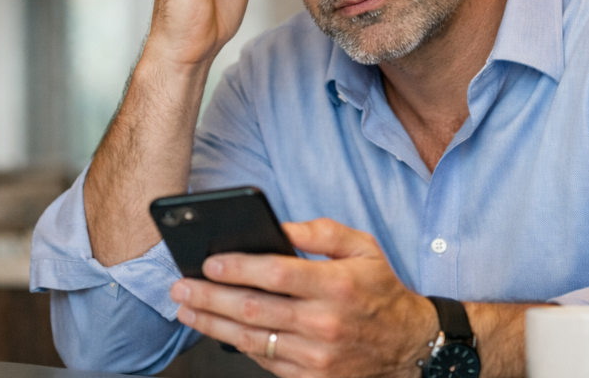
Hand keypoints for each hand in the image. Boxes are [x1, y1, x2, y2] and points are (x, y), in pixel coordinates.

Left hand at [170, 218, 438, 377]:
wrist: (408, 345)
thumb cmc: (380, 292)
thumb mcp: (363, 248)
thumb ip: (321, 232)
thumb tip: (278, 227)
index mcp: (337, 285)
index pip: (276, 274)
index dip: (238, 267)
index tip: (210, 262)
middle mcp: (324, 323)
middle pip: (253, 309)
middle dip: (209, 297)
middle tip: (181, 286)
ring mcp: (317, 356)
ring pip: (251, 340)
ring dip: (212, 324)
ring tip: (187, 309)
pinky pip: (265, 361)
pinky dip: (238, 345)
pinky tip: (219, 330)